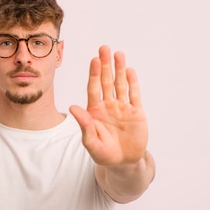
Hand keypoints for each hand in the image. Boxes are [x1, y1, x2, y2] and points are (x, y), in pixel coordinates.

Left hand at [69, 46, 147, 166]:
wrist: (124, 162)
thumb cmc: (104, 154)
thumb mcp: (91, 143)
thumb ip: (84, 125)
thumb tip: (72, 108)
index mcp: (95, 111)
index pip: (94, 88)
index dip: (94, 74)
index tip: (94, 60)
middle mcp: (108, 106)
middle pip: (106, 82)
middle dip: (106, 65)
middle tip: (104, 48)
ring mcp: (122, 108)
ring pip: (120, 85)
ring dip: (119, 69)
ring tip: (118, 54)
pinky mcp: (136, 112)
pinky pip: (134, 95)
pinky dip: (133, 83)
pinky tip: (130, 71)